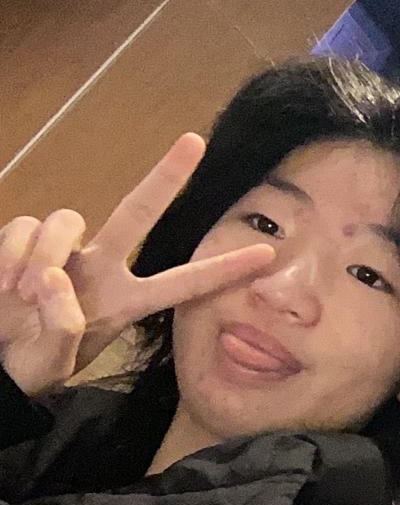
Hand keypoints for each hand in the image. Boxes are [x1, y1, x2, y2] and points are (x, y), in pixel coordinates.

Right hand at [0, 133, 275, 396]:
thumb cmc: (32, 362)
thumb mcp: (55, 361)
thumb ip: (62, 327)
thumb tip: (54, 278)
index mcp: (127, 301)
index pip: (184, 283)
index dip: (224, 270)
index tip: (267, 254)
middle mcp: (102, 267)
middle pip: (139, 212)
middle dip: (166, 176)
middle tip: (194, 142)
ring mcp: (64, 252)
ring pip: (66, 220)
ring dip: (43, 253)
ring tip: (21, 294)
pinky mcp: (24, 241)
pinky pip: (22, 228)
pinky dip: (11, 254)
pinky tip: (4, 282)